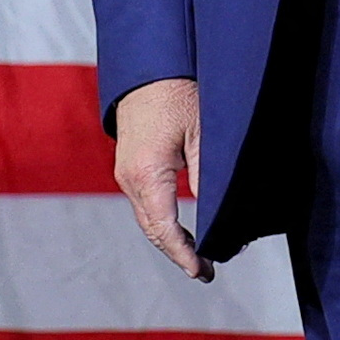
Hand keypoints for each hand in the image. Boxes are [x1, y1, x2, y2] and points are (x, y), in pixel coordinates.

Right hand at [113, 76, 210, 281]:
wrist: (148, 67)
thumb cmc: (177, 93)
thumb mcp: (202, 135)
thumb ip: (206, 178)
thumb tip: (214, 215)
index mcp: (147, 174)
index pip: (165, 230)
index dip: (184, 255)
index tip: (203, 272)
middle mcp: (129, 178)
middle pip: (153, 230)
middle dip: (178, 253)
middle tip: (205, 270)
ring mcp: (125, 173)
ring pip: (147, 219)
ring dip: (170, 239)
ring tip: (196, 255)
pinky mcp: (128, 166)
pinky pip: (144, 204)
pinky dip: (161, 221)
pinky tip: (180, 228)